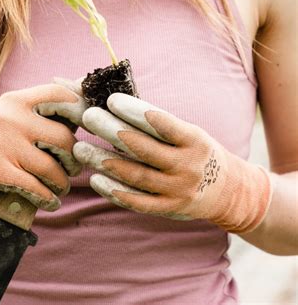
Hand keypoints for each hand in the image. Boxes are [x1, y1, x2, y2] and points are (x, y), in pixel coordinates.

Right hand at [0, 84, 87, 221]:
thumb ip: (45, 116)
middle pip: (63, 137)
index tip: (89, 125)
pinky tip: (51, 202)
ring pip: (51, 167)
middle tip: (73, 169)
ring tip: (61, 187)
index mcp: (15, 100)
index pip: (58, 94)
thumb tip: (86, 107)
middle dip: (73, 159)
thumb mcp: (15, 122)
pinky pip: (35, 188)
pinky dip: (48, 199)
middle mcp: (7, 116)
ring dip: (62, 183)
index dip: (80, 109)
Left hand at [73, 93, 273, 233]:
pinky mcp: (168, 208)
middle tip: (88, 117)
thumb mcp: (189, 133)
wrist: (228, 191)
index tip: (111, 99)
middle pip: (144, 148)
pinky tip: (95, 179)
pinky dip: (114, 191)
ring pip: (136, 175)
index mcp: (194, 140)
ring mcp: (178, 190)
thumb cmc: (198, 152)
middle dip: (112, 130)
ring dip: (105, 161)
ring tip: (81, 148)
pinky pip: (138, 202)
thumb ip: (158, 125)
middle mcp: (187, 166)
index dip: (135, 111)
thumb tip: (117, 106)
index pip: (162, 123)